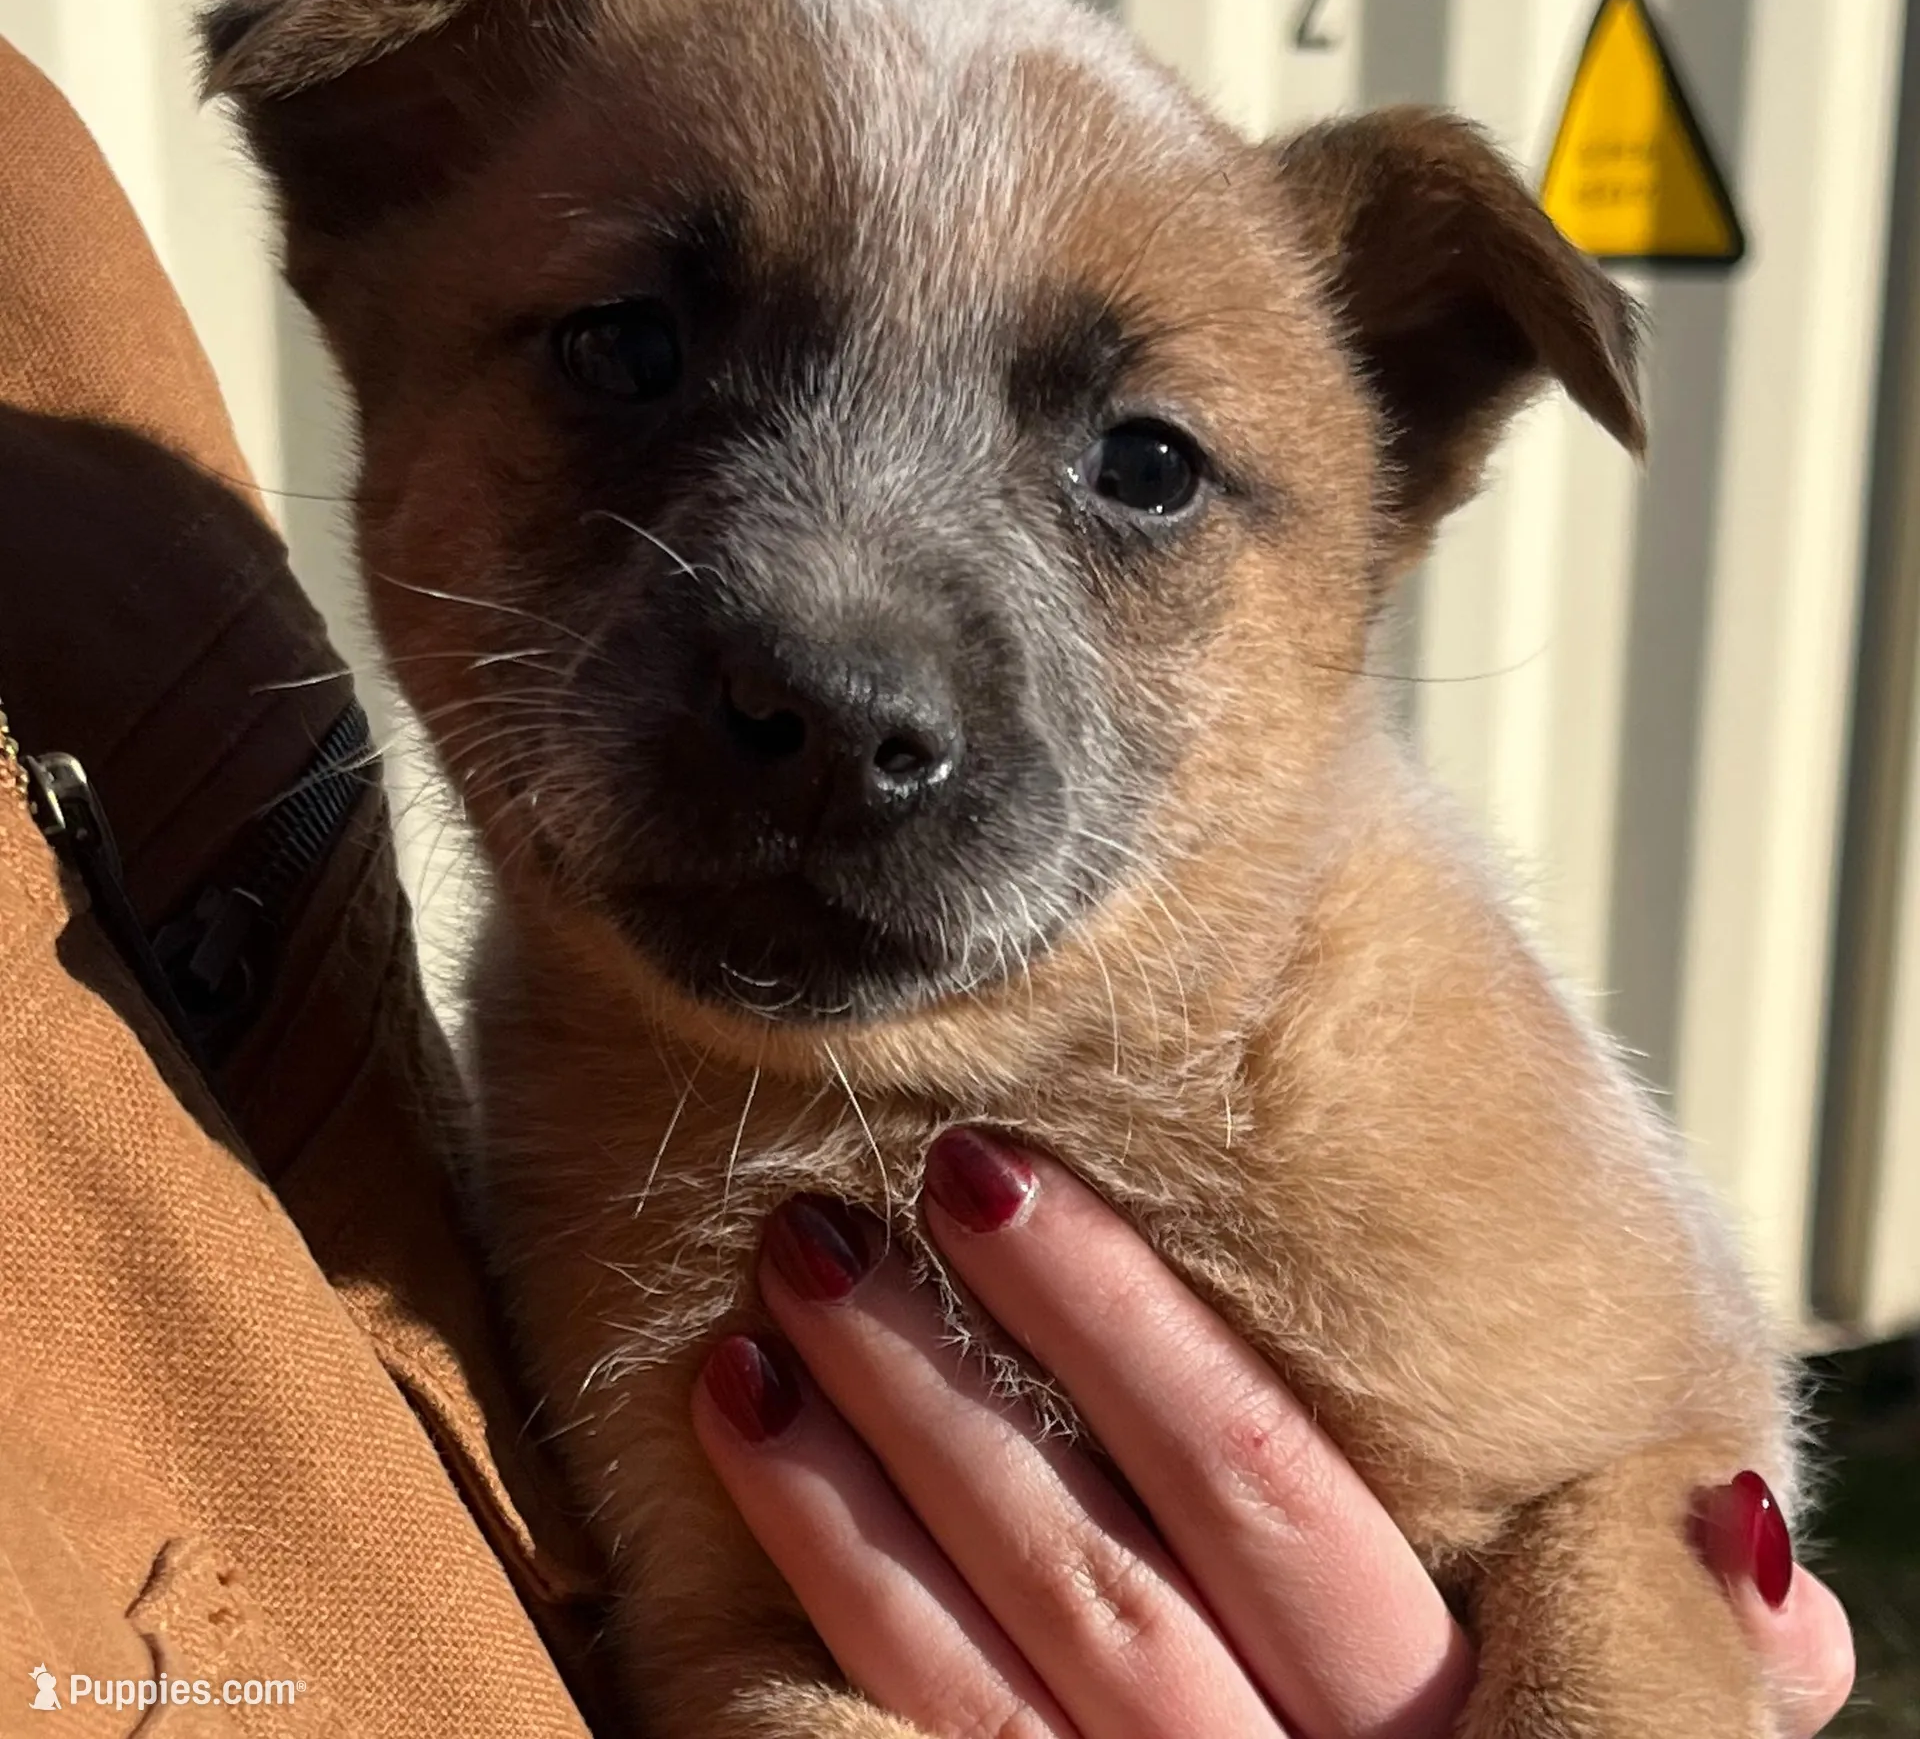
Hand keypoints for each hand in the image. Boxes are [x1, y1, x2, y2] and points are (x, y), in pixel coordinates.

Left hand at [693, 1129, 1853, 1737]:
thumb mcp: (1592, 1729)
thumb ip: (1655, 1642)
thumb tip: (1769, 1562)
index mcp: (1442, 1718)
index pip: (1268, 1500)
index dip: (1125, 1336)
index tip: (990, 1174)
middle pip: (1114, 1557)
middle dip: (979, 1365)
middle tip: (858, 1192)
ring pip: (1001, 1636)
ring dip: (871, 1443)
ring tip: (784, 1271)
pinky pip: (916, 1726)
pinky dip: (831, 1579)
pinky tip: (746, 1425)